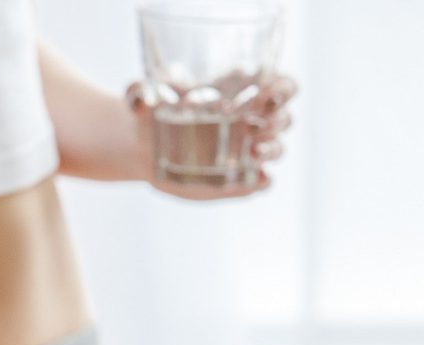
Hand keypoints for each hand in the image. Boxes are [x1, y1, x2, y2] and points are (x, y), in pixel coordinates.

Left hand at [126, 75, 296, 200]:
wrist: (143, 149)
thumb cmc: (152, 113)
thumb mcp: (143, 98)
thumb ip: (139, 93)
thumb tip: (139, 97)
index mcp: (240, 92)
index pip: (280, 84)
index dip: (282, 87)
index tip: (268, 92)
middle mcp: (251, 120)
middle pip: (284, 116)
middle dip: (277, 118)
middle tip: (254, 123)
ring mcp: (246, 150)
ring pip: (277, 147)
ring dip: (273, 148)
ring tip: (254, 151)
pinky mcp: (238, 178)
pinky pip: (262, 181)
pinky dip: (264, 181)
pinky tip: (257, 179)